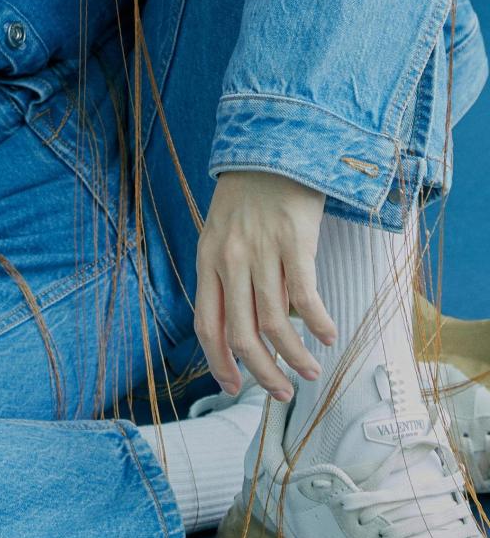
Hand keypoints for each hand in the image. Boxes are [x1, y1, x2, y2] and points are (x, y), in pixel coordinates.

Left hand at [194, 169, 337, 400]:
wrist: (272, 144)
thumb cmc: (249, 193)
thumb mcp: (223, 232)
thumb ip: (227, 273)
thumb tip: (246, 323)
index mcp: (208, 260)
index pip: (207, 325)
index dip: (219, 362)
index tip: (234, 387)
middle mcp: (230, 260)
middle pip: (242, 333)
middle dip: (262, 372)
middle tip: (280, 393)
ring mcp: (261, 250)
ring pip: (276, 321)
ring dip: (295, 355)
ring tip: (310, 371)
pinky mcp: (293, 239)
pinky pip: (305, 294)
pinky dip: (318, 321)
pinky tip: (329, 334)